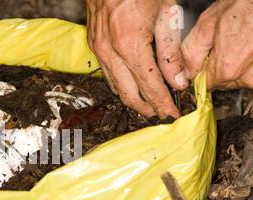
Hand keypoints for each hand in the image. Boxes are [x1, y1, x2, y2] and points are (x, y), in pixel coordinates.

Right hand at [87, 0, 186, 118]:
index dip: (162, 103)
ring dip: (132, 99)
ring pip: (115, 87)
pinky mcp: (94, 46)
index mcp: (130, 44)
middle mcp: (110, 52)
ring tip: (149, 105)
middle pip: (128, 94)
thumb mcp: (166, 13)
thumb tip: (178, 80)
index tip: (172, 114)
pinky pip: (107, 74)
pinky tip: (132, 86)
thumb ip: (171, 51)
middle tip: (161, 114)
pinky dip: (121, 84)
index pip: (149, 86)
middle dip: (146, 108)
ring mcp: (98, 50)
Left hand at [182, 0, 252, 89]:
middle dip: (221, 66)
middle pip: (224, 82)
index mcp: (227, 68)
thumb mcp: (205, 27)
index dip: (203, 71)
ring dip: (236, 64)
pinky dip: (248, 62)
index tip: (207, 57)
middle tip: (225, 44)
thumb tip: (184, 75)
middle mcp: (248, 76)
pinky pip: (251, 73)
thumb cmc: (239, 6)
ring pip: (240, 78)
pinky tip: (247, 46)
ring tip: (238, 43)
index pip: (206, 85)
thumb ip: (191, 55)